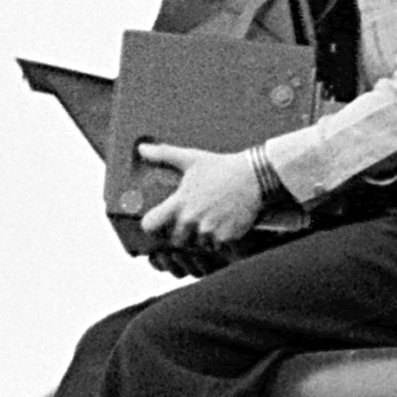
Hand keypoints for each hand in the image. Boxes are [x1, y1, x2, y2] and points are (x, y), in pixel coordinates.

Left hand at [136, 143, 266, 252]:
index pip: (151, 225)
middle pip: (176, 240)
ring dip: (201, 238)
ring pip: (198, 245)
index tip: (157, 224)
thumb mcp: (191, 159)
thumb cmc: (221, 168)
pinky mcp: (226, 238)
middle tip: (192, 221)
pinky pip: (216, 247)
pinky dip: (219, 240)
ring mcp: (209, 230)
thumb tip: (142, 149)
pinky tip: (224, 225)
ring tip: (210, 221)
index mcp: (179, 202)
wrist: (254, 177)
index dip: (151, 226)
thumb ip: (163, 155)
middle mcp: (192, 220)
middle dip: (181, 234)